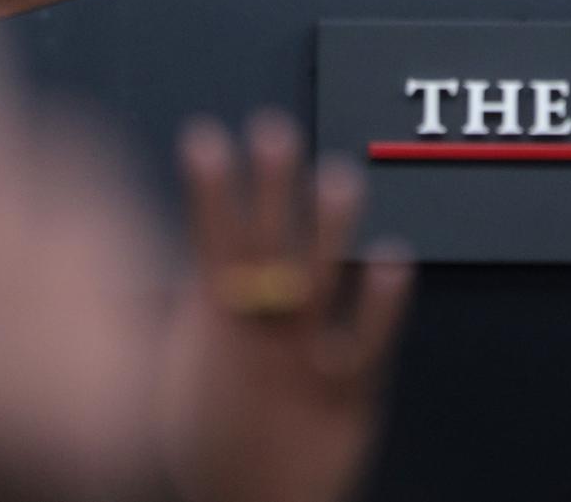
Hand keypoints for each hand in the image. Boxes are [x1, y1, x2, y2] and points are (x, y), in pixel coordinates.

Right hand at [159, 112, 415, 501]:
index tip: (205, 138)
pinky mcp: (345, 396)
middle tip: (275, 131)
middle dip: (268, 189)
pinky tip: (393, 258)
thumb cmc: (215, 441)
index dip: (207, 191)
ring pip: (314, 286)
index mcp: (214, 327)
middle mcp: (258, 338)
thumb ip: (185, 305)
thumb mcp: (181, 370)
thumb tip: (177, 252)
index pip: (209, 243)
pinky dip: (380, 304)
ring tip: (339, 175)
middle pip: (263, 250)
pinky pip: (365, 346)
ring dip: (326, 230)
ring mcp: (301, 364)